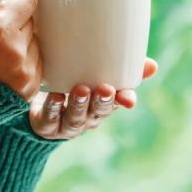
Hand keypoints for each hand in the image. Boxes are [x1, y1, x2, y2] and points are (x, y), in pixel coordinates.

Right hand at [0, 0, 41, 100]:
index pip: (28, 0)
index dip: (11, 5)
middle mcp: (16, 53)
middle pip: (33, 21)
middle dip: (15, 24)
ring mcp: (25, 74)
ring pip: (37, 42)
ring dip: (22, 43)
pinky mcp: (31, 89)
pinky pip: (38, 63)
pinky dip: (24, 62)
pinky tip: (3, 67)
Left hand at [28, 59, 158, 139]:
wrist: (38, 106)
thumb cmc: (72, 86)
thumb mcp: (96, 76)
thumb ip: (121, 68)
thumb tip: (153, 66)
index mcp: (102, 105)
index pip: (117, 104)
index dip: (124, 101)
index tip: (128, 98)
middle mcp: (87, 117)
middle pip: (97, 112)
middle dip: (102, 102)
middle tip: (105, 89)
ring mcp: (67, 124)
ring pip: (75, 117)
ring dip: (79, 104)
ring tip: (80, 90)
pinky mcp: (46, 125)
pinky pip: (50, 118)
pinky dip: (52, 108)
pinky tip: (54, 96)